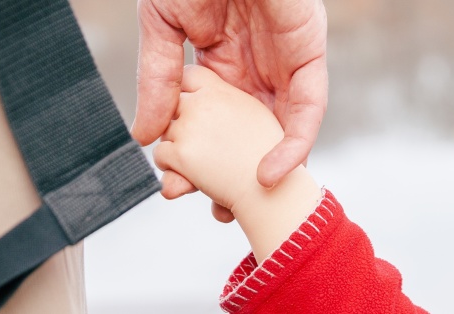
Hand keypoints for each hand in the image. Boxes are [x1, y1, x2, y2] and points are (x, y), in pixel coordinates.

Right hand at [134, 0, 327, 220]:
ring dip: (260, 171)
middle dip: (227, 172)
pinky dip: (292, 144)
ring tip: (235, 207)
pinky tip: (268, 174)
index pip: (210, 123)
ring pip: (277, 132)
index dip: (195, 155)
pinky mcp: (308, 57)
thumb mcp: (162, 29)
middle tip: (210, 209)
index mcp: (218, 65)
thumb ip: (157, 80)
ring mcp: (283, 66)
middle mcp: (253, 72)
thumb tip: (145, 136)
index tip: (175, 186)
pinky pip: (307, 110)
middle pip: (244, 135)